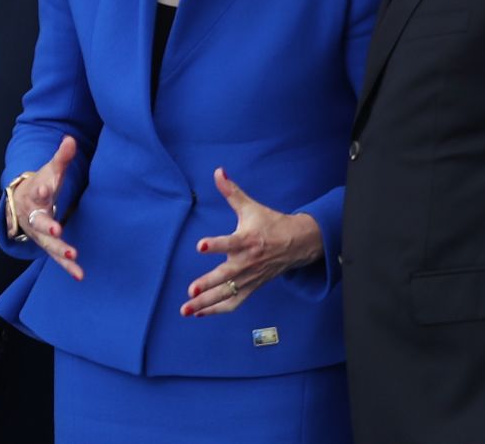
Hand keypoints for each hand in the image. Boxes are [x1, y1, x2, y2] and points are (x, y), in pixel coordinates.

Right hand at [11, 136, 82, 280]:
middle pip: (39, 221)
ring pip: (48, 243)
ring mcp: (39, 233)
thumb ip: (61, 157)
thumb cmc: (41, 185)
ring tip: (73, 255)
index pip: (37, 192)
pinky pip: (56, 257)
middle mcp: (35, 216)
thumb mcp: (50, 170)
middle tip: (57, 229)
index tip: (45, 188)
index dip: (40, 190)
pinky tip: (80, 275)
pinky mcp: (47, 244)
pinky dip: (67, 266)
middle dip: (48, 225)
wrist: (21, 203)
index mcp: (35, 195)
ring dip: (60, 250)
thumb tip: (70, 139)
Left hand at [182, 168, 322, 315]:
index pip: (230, 243)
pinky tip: (199, 313)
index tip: (201, 246)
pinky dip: (217, 310)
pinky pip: (234, 302)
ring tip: (187, 309)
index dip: (216, 245)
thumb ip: (231, 192)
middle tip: (191, 290)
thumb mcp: (251, 206)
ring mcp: (250, 278)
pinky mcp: (251, 287)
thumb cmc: (270, 223)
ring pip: (227, 294)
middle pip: (226, 276)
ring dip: (207, 303)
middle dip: (208, 284)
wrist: (297, 243)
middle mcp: (248, 262)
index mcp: (247, 240)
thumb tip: (218, 171)